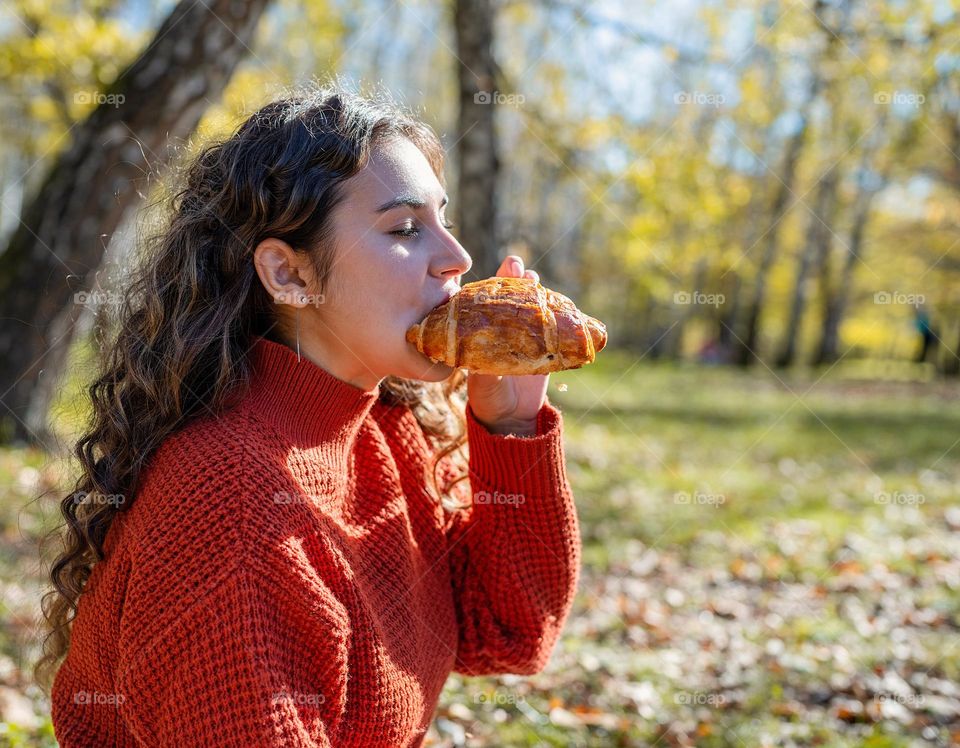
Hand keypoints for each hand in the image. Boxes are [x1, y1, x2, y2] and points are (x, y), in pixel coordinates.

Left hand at [466, 255, 547, 435]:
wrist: (512, 417)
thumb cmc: (488, 398)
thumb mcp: (483, 384)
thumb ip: (485, 371)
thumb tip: (483, 362)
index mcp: (486, 329)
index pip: (492, 298)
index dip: (499, 280)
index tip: (505, 267)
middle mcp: (508, 327)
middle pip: (516, 295)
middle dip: (518, 278)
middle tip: (518, 266)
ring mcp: (530, 335)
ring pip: (537, 307)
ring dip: (539, 293)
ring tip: (535, 280)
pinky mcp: (548, 349)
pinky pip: (558, 331)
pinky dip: (564, 319)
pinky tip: (569, 309)